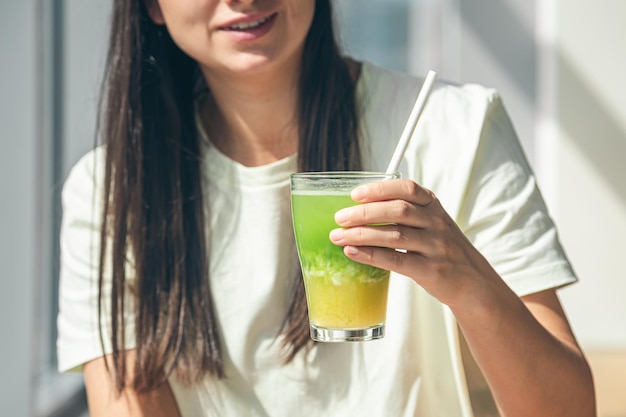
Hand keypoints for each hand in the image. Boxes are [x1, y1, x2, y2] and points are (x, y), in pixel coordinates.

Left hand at [329, 179, 499, 307]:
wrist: (474, 282)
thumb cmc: (443, 250)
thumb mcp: (432, 224)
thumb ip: (406, 214)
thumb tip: (359, 211)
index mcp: (434, 206)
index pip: (407, 189)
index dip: (379, 189)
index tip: (355, 195)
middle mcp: (437, 223)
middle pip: (397, 211)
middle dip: (364, 213)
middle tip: (340, 218)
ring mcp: (436, 247)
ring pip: (394, 236)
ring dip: (362, 234)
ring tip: (338, 236)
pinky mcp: (432, 270)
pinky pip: (397, 261)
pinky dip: (371, 256)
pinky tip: (353, 253)